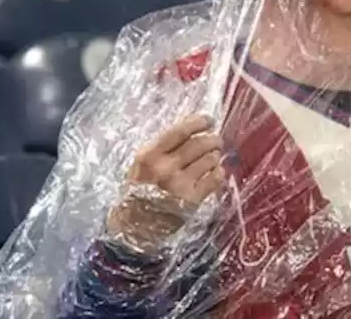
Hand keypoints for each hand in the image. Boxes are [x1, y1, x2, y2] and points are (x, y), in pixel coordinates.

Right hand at [106, 114, 225, 252]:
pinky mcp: (192, 200)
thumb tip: (192, 131)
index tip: (209, 121)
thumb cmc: (137, 194)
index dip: (199, 122)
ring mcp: (180, 184)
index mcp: (150, 155)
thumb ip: (162, 150)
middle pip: (201, 143)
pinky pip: (215, 178)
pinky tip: (215, 173)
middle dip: (213, 140)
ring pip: (210, 159)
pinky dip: (219, 173)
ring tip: (212, 159)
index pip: (181, 130)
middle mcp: (165, 167)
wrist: (132, 229)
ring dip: (215, 156)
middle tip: (216, 141)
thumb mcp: (141, 167)